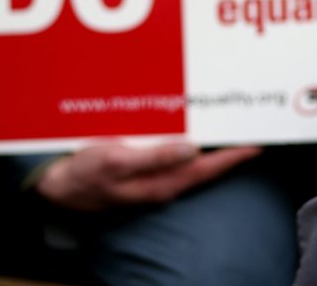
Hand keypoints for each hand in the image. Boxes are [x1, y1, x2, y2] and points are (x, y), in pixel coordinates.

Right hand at [35, 143, 261, 209]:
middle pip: (206, 165)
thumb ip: (155, 156)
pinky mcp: (144, 170)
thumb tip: (193, 149)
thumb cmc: (85, 172)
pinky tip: (193, 135)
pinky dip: (190, 146)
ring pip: (193, 161)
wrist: (59, 186)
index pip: (208, 169)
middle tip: (250, 131)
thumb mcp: (117, 160)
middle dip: (229, 149)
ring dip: (212, 146)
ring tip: (231, 130)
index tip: (257, 144)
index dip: (234, 156)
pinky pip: (175, 157)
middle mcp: (163, 181)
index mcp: (161, 182)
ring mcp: (154, 177)